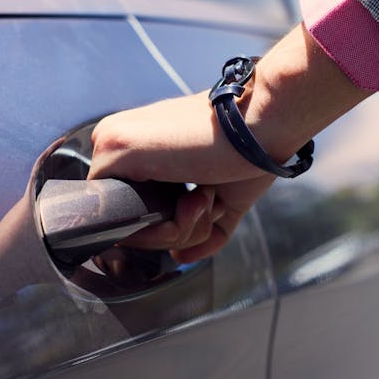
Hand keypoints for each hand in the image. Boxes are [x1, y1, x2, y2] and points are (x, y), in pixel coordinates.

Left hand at [87, 24, 370, 261]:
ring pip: (132, 225)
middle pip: (134, 220)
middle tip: (208, 200)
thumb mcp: (223, 193)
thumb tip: (181, 256)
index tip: (208, 203)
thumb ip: (199, 222)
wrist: (266, 121)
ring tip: (207, 194)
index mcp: (142, 147)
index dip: (175, 224)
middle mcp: (120, 142)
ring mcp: (112, 143)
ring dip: (183, 227)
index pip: (138, 208)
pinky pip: (127, 220)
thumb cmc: (251, 149)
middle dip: (181, 229)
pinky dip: (169, 227)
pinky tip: (199, 198)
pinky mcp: (116, 150)